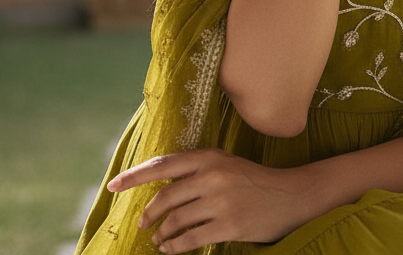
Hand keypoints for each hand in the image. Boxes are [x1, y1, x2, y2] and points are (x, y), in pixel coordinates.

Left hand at [108, 148, 317, 250]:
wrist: (289, 196)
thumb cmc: (253, 181)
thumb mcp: (225, 166)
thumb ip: (196, 171)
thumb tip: (160, 185)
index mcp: (209, 157)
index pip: (163, 164)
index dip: (134, 176)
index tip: (113, 186)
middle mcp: (212, 176)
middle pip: (165, 197)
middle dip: (148, 214)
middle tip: (143, 224)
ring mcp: (220, 202)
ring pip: (175, 221)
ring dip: (161, 234)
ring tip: (158, 240)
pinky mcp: (229, 225)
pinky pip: (190, 240)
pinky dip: (175, 248)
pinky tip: (171, 249)